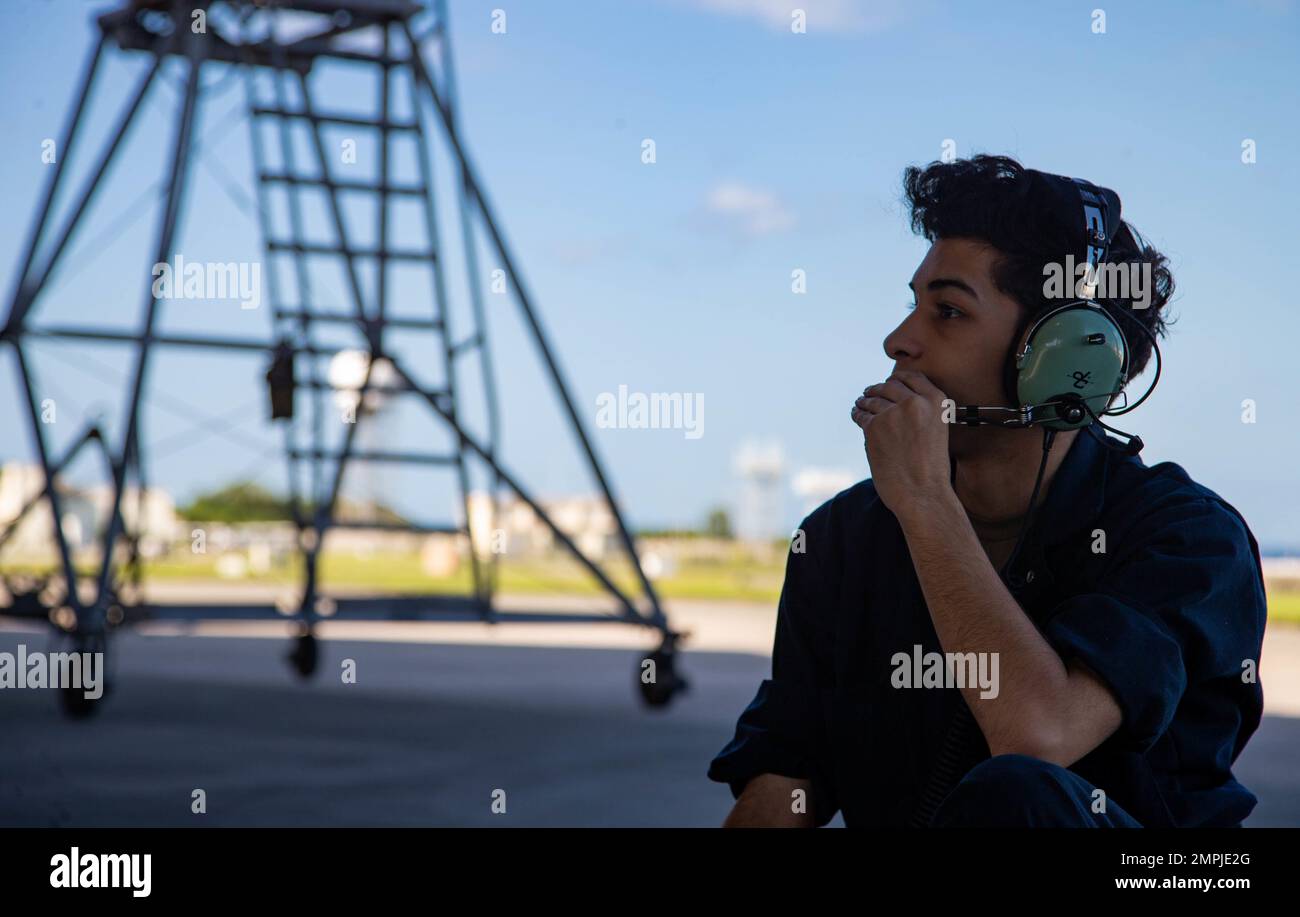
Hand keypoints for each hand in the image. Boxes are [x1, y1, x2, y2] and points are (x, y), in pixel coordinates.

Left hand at [850, 369, 952, 517]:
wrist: (922, 493)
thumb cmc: (930, 467)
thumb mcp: (937, 430)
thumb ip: (922, 411)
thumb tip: (895, 396)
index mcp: (937, 401)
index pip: (911, 377)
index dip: (896, 377)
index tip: (889, 380)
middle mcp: (915, 402)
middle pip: (889, 386)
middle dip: (877, 388)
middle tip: (869, 391)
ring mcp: (893, 413)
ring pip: (872, 400)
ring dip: (865, 401)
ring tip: (860, 403)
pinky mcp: (874, 426)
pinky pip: (861, 415)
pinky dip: (857, 414)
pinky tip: (856, 414)